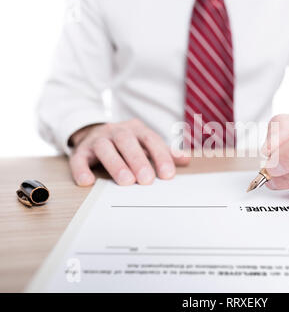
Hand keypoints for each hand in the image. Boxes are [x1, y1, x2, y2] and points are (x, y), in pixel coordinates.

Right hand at [69, 119, 190, 185]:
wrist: (94, 132)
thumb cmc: (127, 143)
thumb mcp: (146, 144)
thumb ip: (164, 152)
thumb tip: (186, 160)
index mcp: (137, 129)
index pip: (151, 140)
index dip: (160, 156)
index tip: (168, 175)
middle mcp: (117, 131)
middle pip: (127, 142)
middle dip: (138, 160)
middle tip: (147, 180)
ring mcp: (98, 139)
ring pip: (105, 148)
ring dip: (116, 164)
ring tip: (126, 182)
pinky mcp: (81, 150)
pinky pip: (79, 158)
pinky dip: (81, 169)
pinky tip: (88, 181)